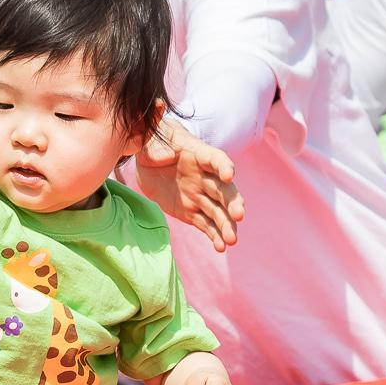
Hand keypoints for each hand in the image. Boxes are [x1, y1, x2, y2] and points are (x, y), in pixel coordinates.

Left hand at [136, 117, 244, 253]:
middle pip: (224, 191)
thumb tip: (163, 153)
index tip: (228, 174)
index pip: (216, 159)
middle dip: (233, 203)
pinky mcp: (191, 212)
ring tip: (231, 240)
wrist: (147, 161)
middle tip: (238, 216)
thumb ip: (156, 144)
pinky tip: (220, 247)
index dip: (224, 166)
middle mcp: (205, 177)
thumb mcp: (149, 138)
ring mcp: (200, 196)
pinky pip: (206, 225)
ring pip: (218, 212)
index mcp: (199, 155)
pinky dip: (214, 236)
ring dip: (227, 225)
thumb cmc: (152, 143)